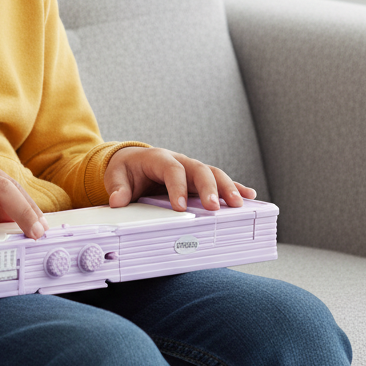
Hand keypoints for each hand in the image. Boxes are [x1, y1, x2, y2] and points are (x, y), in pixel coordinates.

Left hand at [104, 147, 256, 211]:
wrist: (132, 161)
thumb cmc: (126, 169)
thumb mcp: (115, 175)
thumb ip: (117, 187)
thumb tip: (118, 201)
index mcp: (158, 158)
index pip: (172, 169)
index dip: (177, 187)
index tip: (180, 207)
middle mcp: (180, 160)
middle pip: (199, 169)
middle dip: (209, 188)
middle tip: (214, 207)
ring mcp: (192, 169)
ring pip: (214, 174)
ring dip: (227, 188)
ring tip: (239, 205)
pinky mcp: (199, 179)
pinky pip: (219, 181)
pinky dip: (235, 187)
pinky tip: (249, 196)